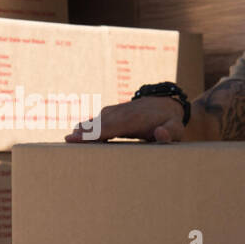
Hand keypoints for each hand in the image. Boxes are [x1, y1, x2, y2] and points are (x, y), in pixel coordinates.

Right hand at [64, 97, 185, 142]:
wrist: (168, 104)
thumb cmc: (171, 122)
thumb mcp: (177, 129)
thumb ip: (169, 133)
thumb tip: (160, 133)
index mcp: (135, 119)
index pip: (111, 127)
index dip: (96, 133)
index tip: (81, 136)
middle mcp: (122, 113)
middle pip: (100, 123)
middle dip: (84, 132)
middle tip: (67, 140)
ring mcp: (117, 111)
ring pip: (98, 120)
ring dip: (84, 128)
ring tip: (69, 137)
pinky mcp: (115, 112)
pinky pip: (100, 119)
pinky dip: (89, 125)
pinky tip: (78, 131)